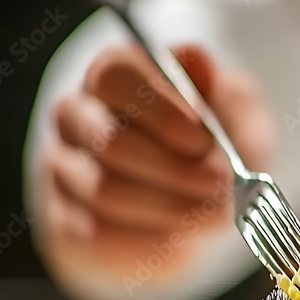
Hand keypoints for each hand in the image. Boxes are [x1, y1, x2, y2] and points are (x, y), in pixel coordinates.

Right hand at [38, 44, 273, 276]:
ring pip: (105, 191)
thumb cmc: (217, 149)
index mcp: (115, 75)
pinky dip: (149, 239)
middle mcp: (77, 116)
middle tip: (220, 185)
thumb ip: (219, 89)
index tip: (205, 141)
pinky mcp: (67, 220)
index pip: (114, 76)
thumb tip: (196, 59)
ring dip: (169, 207)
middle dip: (173, 168)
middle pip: (109, 139)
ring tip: (210, 213)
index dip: (161, 111)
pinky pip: (100, 234)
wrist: (200, 208)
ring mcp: (64, 169)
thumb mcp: (235, 112)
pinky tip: (181, 235)